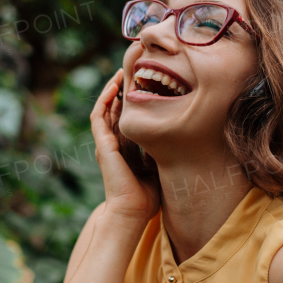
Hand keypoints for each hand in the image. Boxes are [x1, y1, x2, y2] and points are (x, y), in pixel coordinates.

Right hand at [90, 69, 160, 224]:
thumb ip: (164, 149)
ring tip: (121, 72)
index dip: (134, 100)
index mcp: (126, 147)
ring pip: (105, 108)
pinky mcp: (102, 144)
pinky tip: (114, 86)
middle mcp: (114, 142)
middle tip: (135, 71)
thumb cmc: (147, 195)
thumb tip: (184, 134)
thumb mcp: (159, 164)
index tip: (147, 84)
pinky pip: (98, 115)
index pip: (127, 117)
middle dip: (123, 89)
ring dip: (112, 89)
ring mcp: (106, 142)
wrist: (132, 210)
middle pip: (115, 108)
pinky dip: (105, 99)